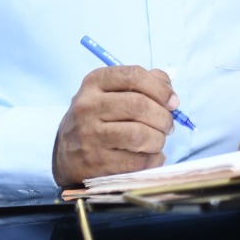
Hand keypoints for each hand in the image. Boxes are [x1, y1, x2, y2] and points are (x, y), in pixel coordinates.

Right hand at [52, 65, 178, 185]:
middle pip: (139, 105)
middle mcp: (88, 106)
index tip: (173, 102)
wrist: (66, 154)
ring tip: (158, 141)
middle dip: (163, 117)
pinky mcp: (96, 163)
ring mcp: (89, 135)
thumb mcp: (110, 93)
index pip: (133, 76)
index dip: (160, 88)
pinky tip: (152, 157)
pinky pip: (137, 161)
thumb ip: (141, 83)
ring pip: (139, 134)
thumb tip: (169, 91)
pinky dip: (153, 160)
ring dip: (158, 139)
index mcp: (94, 82)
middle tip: (168, 125)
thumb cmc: (98, 119)